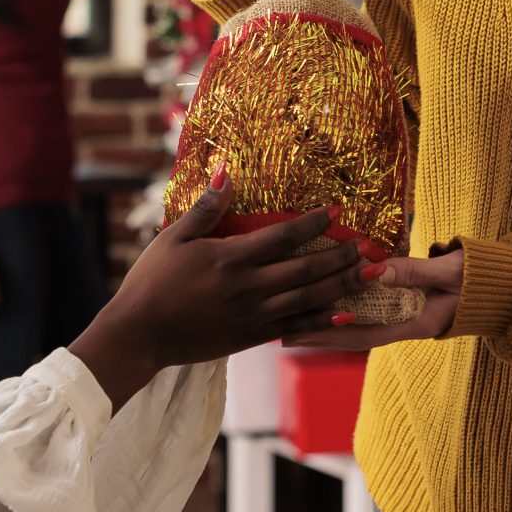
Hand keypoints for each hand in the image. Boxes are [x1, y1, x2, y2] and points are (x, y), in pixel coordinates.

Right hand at [68, 171, 371, 405]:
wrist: (139, 335)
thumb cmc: (151, 281)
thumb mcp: (174, 237)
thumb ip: (206, 209)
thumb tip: (228, 174)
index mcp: (230, 258)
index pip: (284, 235)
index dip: (314, 222)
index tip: (338, 210)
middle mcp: (249, 287)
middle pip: (307, 268)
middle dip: (341, 256)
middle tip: (368, 245)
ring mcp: (253, 315)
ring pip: (309, 298)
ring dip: (343, 285)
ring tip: (371, 275)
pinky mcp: (251, 338)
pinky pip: (296, 328)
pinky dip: (324, 322)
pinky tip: (345, 315)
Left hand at [282, 249, 463, 350]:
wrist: (505, 285)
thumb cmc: (481, 277)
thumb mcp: (451, 273)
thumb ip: (415, 272)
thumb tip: (378, 270)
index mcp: (418, 322)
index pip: (370, 332)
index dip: (337, 330)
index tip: (306, 327)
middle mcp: (407, 325)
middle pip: (356, 334)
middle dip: (321, 333)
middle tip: (283, 333)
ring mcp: (405, 318)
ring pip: (359, 325)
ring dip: (327, 324)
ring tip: (292, 323)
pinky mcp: (405, 307)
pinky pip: (369, 312)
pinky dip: (345, 309)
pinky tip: (324, 305)